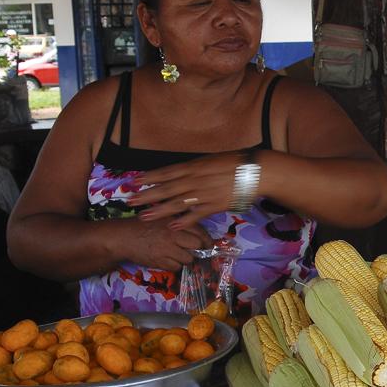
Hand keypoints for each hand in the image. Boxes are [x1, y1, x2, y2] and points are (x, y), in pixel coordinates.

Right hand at [116, 218, 212, 270]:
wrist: (122, 237)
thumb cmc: (143, 226)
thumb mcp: (163, 218)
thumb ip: (180, 222)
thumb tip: (199, 232)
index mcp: (174, 222)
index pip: (199, 231)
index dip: (207, 239)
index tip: (209, 244)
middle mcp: (172, 235)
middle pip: (197, 245)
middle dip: (197, 249)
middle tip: (194, 250)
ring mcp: (166, 249)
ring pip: (188, 258)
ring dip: (186, 258)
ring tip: (178, 255)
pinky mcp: (159, 261)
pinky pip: (176, 267)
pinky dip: (175, 265)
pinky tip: (169, 260)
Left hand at [128, 152, 249, 229]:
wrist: (256, 171)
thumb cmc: (236, 162)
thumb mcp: (212, 160)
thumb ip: (197, 167)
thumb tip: (184, 172)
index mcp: (194, 166)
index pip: (167, 172)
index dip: (149, 177)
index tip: (134, 181)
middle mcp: (195, 179)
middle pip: (166, 188)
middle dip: (147, 195)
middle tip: (130, 201)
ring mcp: (204, 193)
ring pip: (177, 202)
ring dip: (159, 210)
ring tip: (144, 216)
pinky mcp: (215, 204)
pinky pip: (196, 214)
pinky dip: (184, 220)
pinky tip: (173, 226)